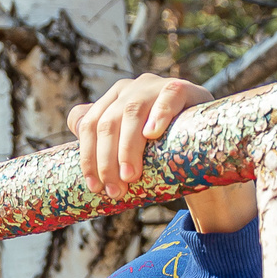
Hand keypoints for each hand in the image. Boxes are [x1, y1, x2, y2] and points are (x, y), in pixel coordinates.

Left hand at [69, 74, 211, 199]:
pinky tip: (152, 134)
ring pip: (131, 113)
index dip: (88, 157)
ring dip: (127, 148)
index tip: (95, 187)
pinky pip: (168, 97)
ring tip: (130, 176)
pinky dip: (159, 114)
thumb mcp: (128, 148)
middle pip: (107, 124)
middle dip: (107, 161)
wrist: (202, 139)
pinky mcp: (181, 88)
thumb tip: (75, 129)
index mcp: (111, 102)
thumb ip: (102, 141)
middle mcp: (128, 90)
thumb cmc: (160, 148)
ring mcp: (153, 86)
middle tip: (115, 191)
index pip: (89, 126)